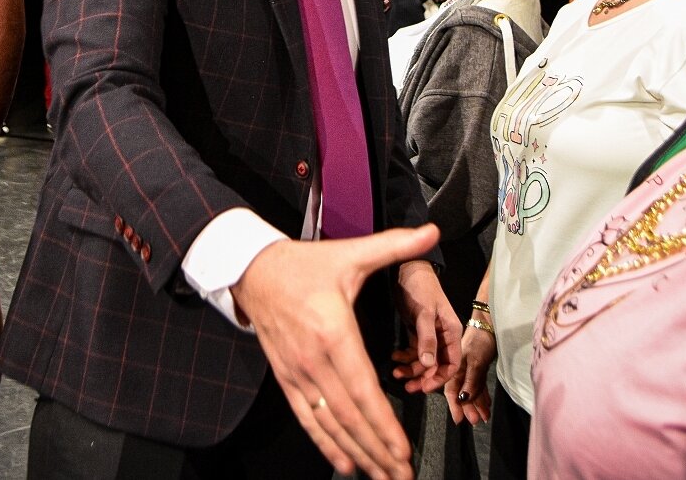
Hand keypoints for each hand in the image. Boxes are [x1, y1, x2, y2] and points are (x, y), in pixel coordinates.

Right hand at [232, 223, 442, 479]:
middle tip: (402, 476)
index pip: (362, 388)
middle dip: (378, 450)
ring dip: (357, 452)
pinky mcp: (287, 378)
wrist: (252, 270)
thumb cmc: (306, 264)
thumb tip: (432, 231)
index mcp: (334, 332)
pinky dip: (326, 443)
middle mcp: (314, 360)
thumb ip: (394, 245)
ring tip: (381, 477)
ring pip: (329, 423)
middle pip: (349, 415)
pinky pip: (307, 417)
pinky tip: (346, 462)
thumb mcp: (351, 253)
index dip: (383, 423)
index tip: (402, 450)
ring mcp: (297, 373)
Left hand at [390, 259, 460, 394]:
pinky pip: (413, 351)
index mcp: (451, 331)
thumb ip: (427, 338)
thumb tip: (429, 364)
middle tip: (408, 387)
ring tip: (396, 373)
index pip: (452, 363)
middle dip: (423, 377)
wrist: (407, 268)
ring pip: (423, 360)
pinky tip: (394, 357)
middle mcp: (442, 335)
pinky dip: (405, 357)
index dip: (440, 378)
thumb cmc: (420, 287)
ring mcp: (429, 334)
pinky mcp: (416, 331)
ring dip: (411, 369)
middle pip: (437, 365)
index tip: (425, 387)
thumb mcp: (424, 312)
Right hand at [443, 321, 496, 425]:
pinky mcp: (477, 366)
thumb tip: (463, 399)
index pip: (452, 391)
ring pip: (471, 390)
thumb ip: (470, 381)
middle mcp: (459, 370)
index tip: (459, 421)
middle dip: (468, 408)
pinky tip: (487, 403)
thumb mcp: (475, 362)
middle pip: (462, 393)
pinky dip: (482, 394)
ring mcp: (468, 369)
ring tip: (484, 417)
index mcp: (454, 369)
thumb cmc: (480, 342)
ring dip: (477, 404)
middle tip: (475, 422)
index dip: (455, 406)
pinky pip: (478, 384)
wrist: (488, 325)